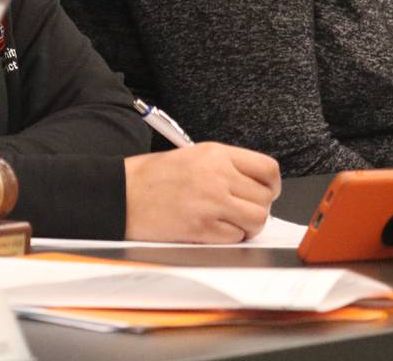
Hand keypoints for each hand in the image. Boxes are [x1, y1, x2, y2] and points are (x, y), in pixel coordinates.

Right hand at [123, 142, 280, 242]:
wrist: (121, 194)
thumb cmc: (150, 177)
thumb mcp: (192, 156)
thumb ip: (225, 167)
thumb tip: (255, 187)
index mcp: (216, 154)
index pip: (268, 169)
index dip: (271, 186)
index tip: (264, 193)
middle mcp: (218, 175)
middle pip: (265, 198)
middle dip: (256, 208)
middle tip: (239, 211)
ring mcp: (212, 202)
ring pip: (257, 219)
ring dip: (247, 226)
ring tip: (227, 222)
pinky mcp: (203, 227)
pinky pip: (236, 237)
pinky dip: (229, 237)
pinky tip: (211, 229)